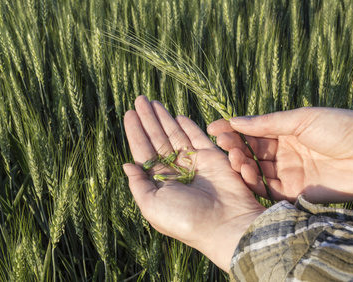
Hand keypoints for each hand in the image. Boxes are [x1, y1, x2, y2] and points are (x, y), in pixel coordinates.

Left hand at [123, 96, 265, 271]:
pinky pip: (198, 138)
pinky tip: (177, 116)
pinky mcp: (213, 158)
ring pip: (175, 135)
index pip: (144, 152)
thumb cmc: (185, 219)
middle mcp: (175, 172)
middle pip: (158, 139)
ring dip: (164, 118)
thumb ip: (138, 184)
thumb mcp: (152, 205)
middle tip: (139, 99)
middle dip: (148, 119)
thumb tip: (127, 165)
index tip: (129, 113)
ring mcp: (195, 164)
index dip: (136, 132)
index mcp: (159, 183)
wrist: (225, 223)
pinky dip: (188, 126)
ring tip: (153, 102)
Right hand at [207, 107, 352, 202]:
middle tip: (221, 144)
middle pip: (251, 151)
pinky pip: (266, 188)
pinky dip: (253, 183)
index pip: (252, 130)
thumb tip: (235, 120)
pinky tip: (245, 175)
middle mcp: (284, 152)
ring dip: (241, 165)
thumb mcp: (302, 119)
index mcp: (287, 130)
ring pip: (255, 170)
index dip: (232, 129)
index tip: (213, 128)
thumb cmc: (342, 129)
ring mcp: (288, 172)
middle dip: (233, 147)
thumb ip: (267, 123)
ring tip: (234, 159)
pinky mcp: (292, 192)